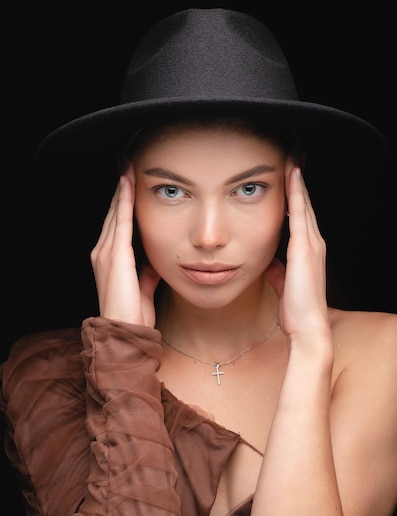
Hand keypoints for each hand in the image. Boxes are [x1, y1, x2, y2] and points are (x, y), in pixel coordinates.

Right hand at [90, 163, 159, 326]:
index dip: (123, 202)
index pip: (116, 223)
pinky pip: (120, 221)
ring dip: (122, 188)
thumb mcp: (143, 288)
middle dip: (121, 188)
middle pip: (112, 212)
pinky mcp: (115, 255)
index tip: (130, 182)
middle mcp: (103, 252)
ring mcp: (106, 252)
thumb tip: (154, 261)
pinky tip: (128, 184)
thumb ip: (147, 273)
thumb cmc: (133, 315)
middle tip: (127, 162)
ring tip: (128, 164)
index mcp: (110, 259)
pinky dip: (124, 201)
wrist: (124, 331)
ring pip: (114, 212)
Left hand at [265, 159, 328, 338]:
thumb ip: (276, 271)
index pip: (301, 216)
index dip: (295, 195)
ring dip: (298, 180)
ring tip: (292, 156)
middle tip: (293, 155)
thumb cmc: (295, 310)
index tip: (288, 176)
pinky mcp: (304, 248)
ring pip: (304, 203)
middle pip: (306, 204)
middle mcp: (313, 243)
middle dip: (298, 180)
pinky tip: (291, 176)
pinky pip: (300, 214)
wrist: (307, 327)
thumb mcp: (282, 285)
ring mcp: (311, 244)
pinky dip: (296, 193)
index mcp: (307, 251)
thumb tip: (265, 263)